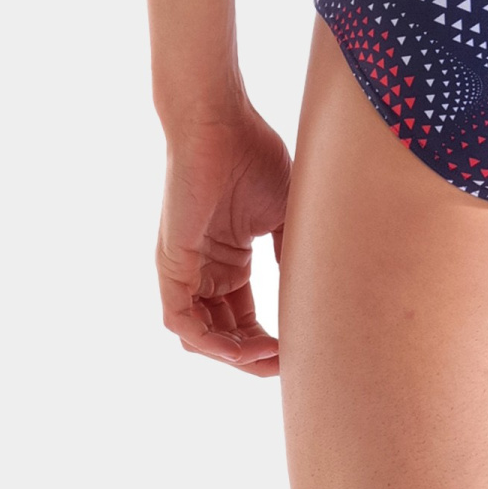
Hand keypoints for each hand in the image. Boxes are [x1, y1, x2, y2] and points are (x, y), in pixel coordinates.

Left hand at [157, 106, 292, 375]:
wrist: (221, 123)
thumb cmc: (253, 156)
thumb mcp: (283, 215)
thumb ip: (291, 255)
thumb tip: (316, 293)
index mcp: (228, 260)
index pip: (243, 318)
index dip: (268, 342)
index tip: (300, 352)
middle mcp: (203, 270)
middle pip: (223, 334)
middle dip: (254, 356)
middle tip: (287, 365)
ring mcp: (184, 270)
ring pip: (200, 335)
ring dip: (234, 355)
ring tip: (268, 358)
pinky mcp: (171, 265)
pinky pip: (181, 320)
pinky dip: (210, 342)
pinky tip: (242, 347)